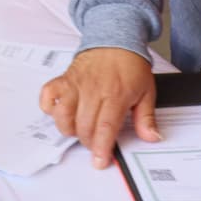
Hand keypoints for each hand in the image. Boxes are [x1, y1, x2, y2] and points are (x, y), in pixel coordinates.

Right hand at [39, 48, 160, 168]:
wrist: (116, 39)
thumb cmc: (130, 66)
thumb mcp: (147, 92)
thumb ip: (146, 117)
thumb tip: (151, 137)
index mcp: (116, 95)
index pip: (106, 127)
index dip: (102, 148)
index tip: (100, 161)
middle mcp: (94, 90)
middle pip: (84, 125)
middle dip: (88, 143)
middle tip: (95, 145)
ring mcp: (76, 84)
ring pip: (63, 113)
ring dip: (67, 128)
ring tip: (77, 130)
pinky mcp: (64, 78)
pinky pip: (48, 94)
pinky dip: (48, 106)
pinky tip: (58, 112)